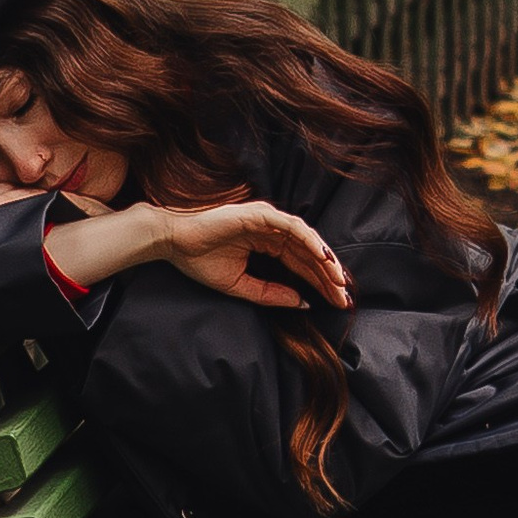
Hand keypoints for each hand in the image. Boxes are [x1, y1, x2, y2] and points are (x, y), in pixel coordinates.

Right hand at [156, 196, 353, 311]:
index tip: (336, 302)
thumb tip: (302, 303)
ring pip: (306, 240)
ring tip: (337, 280)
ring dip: (324, 260)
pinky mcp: (261, 214)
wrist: (173, 243)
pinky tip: (322, 257)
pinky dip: (309, 240)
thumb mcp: (240, 286)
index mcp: (267, 245)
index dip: (320, 283)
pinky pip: (292, 227)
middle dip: (327, 277)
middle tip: (344, 297)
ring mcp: (267, 221)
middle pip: (308, 255)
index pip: (301, 265)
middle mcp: (271, 231)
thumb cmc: (200, 260)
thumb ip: (270, 293)